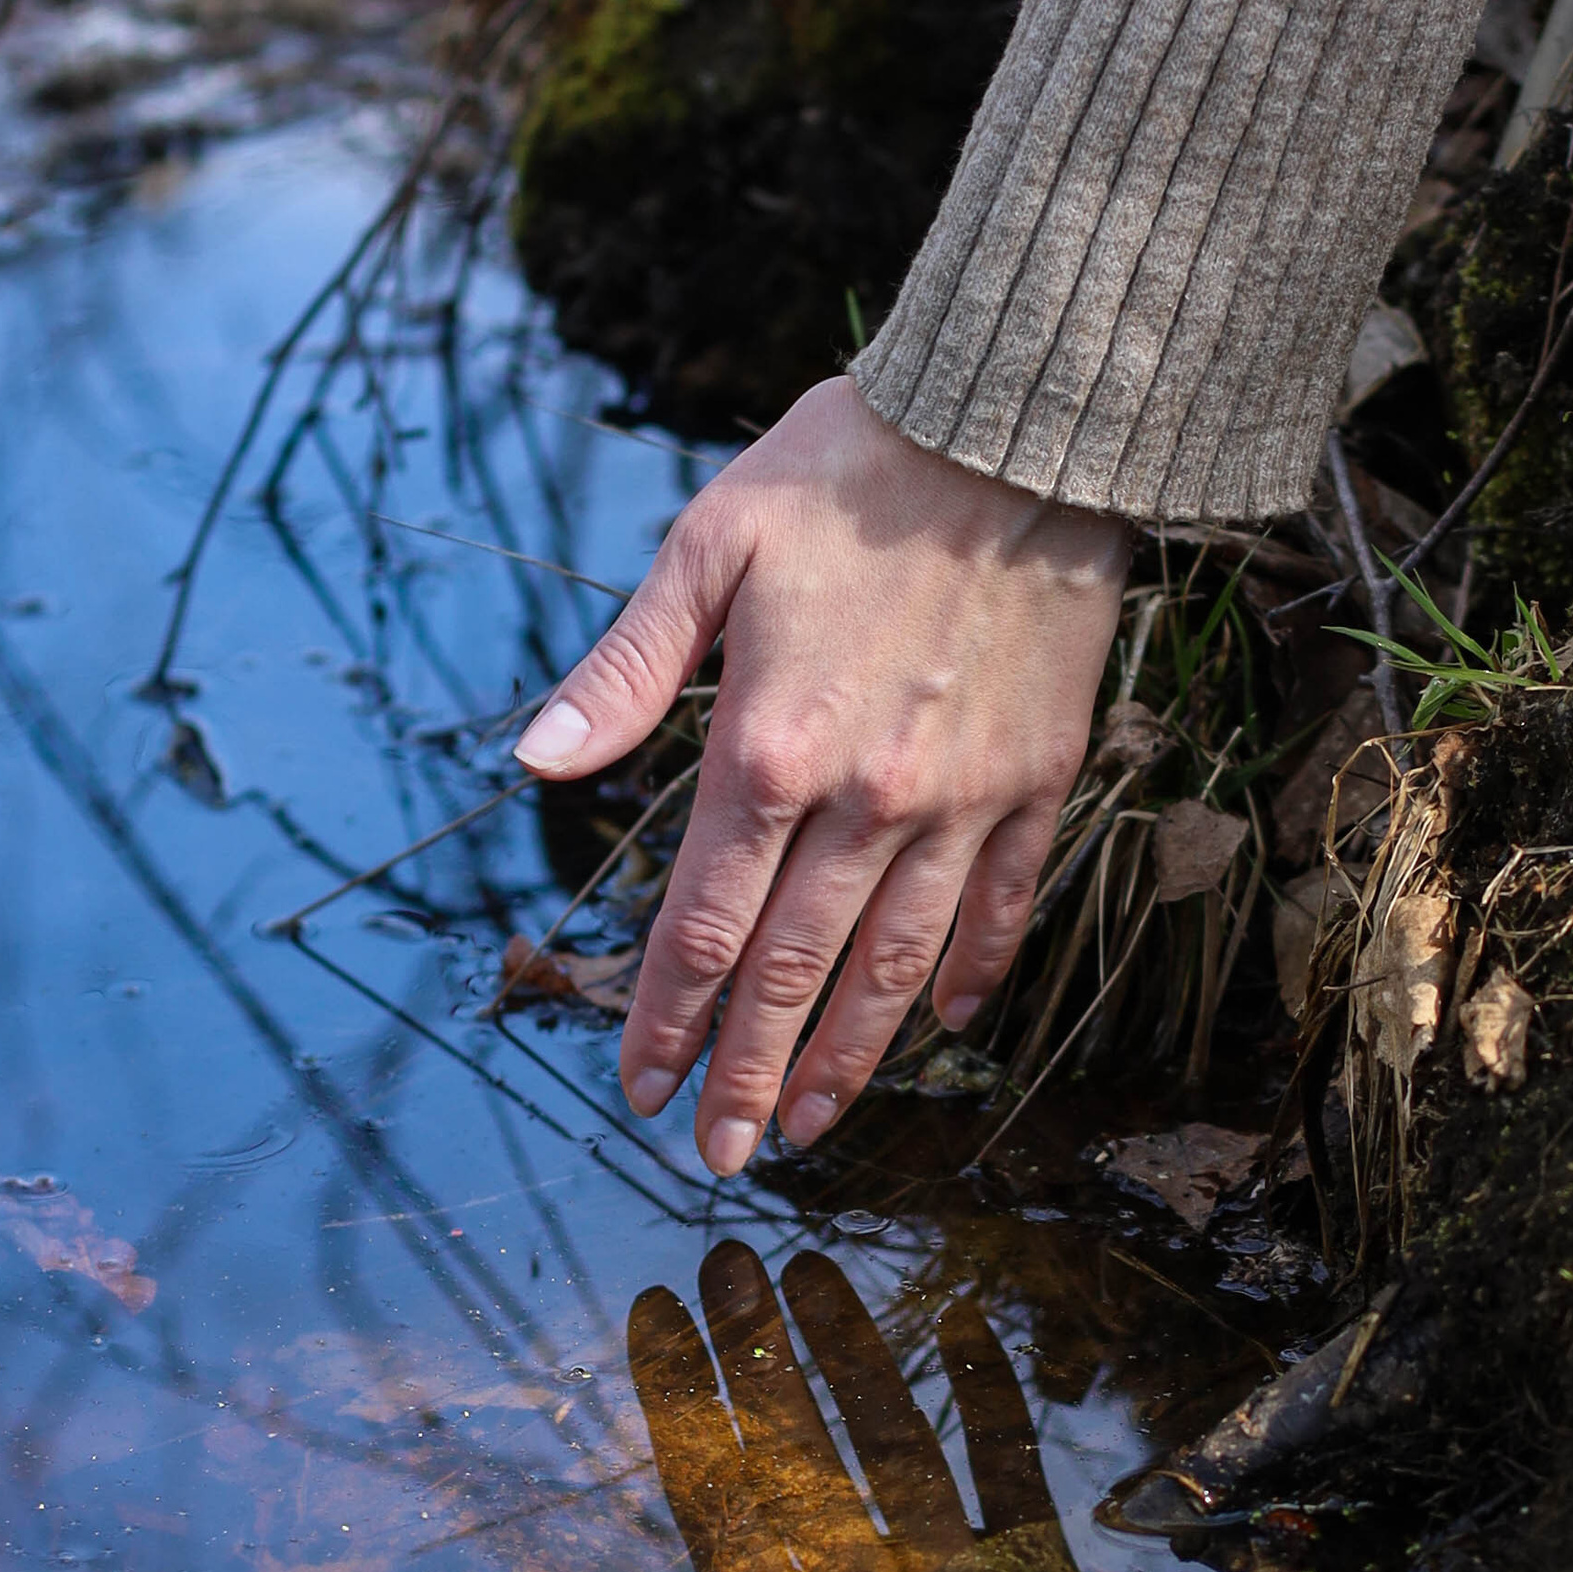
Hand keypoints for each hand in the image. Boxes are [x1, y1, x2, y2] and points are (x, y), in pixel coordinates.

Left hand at [513, 378, 1129, 1176]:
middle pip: (789, 973)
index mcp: (770, 749)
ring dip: (847, 1058)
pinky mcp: (1038, 779)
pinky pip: (1002, 903)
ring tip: (808, 1126)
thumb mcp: (706, 545)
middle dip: (742, 1073)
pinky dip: (971, 973)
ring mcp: (962, 799)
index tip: (638, 1088)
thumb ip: (624, 671)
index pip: (699, 926)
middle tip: (718, 1155)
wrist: (1024, 416)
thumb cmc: (848, 467)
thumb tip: (534, 761)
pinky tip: (943, 1025)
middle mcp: (867, 799)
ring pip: (896, 965)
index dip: (664, 1019)